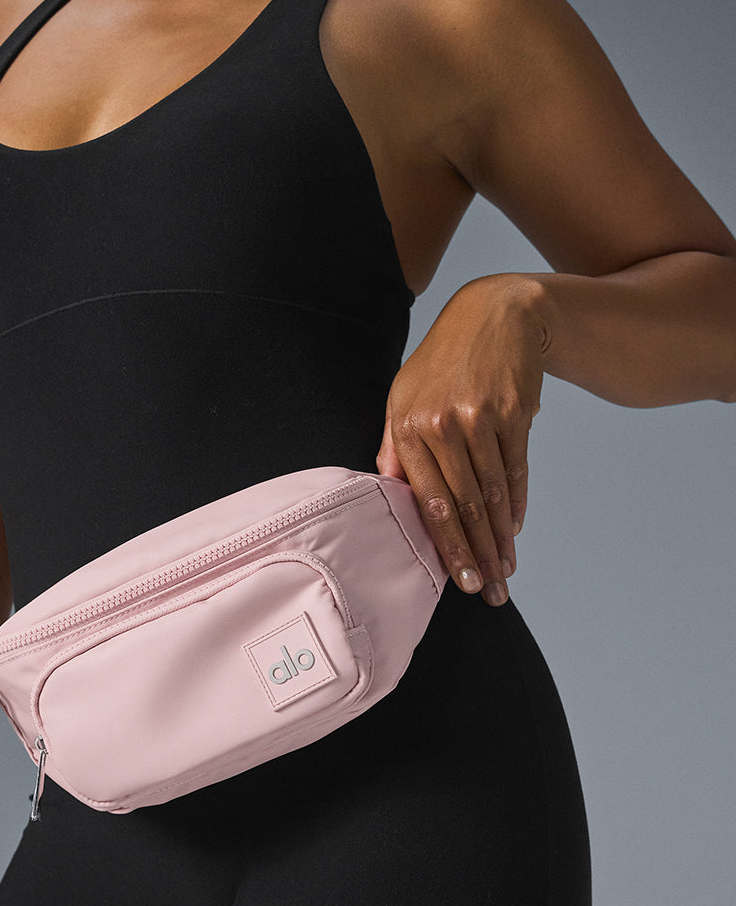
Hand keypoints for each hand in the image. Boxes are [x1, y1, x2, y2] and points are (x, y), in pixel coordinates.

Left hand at [376, 275, 545, 606]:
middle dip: (477, 555)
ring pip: (492, 493)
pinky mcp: (514, 412)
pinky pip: (515, 468)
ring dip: (500, 539)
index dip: (447, 546)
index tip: (458, 580)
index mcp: (408, 427)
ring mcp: (480, 418)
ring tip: (505, 571)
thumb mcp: (404, 396)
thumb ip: (395, 447)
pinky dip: (516, 503)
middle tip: (488, 591)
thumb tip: (389, 495)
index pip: (429, 502)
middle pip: (463, 505)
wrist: (494, 314)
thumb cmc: (442, 363)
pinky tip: (515, 530)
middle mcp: (442, 425)